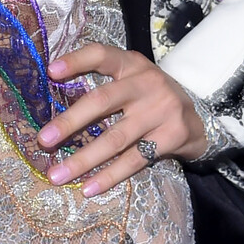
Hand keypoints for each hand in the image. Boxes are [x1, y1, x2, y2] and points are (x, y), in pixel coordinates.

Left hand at [39, 44, 206, 195]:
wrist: (199, 118)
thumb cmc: (150, 99)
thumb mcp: (133, 80)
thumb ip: (104, 85)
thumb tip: (55, 106)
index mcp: (132, 64)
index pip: (102, 55)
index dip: (76, 61)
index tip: (50, 72)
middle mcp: (147, 83)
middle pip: (102, 101)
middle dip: (69, 122)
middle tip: (43, 140)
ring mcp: (161, 110)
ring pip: (115, 138)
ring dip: (83, 160)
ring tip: (57, 175)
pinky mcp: (172, 136)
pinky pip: (134, 160)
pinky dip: (109, 176)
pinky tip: (88, 187)